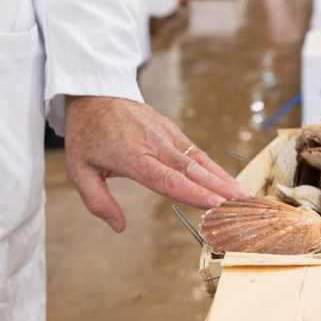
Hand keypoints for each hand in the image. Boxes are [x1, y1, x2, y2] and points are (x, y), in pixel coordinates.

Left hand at [63, 96, 247, 231]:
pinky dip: (213, 166)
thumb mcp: (78, 170)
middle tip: (241, 202)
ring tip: (242, 194)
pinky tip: (226, 179)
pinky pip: (196, 151)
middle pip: (191, 170)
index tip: (214, 204)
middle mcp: (155, 145)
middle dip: (218, 187)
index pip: (167, 179)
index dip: (192, 193)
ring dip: (222, 177)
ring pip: (199, 159)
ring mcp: (167, 135)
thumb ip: (98, 201)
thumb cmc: (87, 133)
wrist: (95, 94)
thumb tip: (118, 226)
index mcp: (132, 157)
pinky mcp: (172, 130)